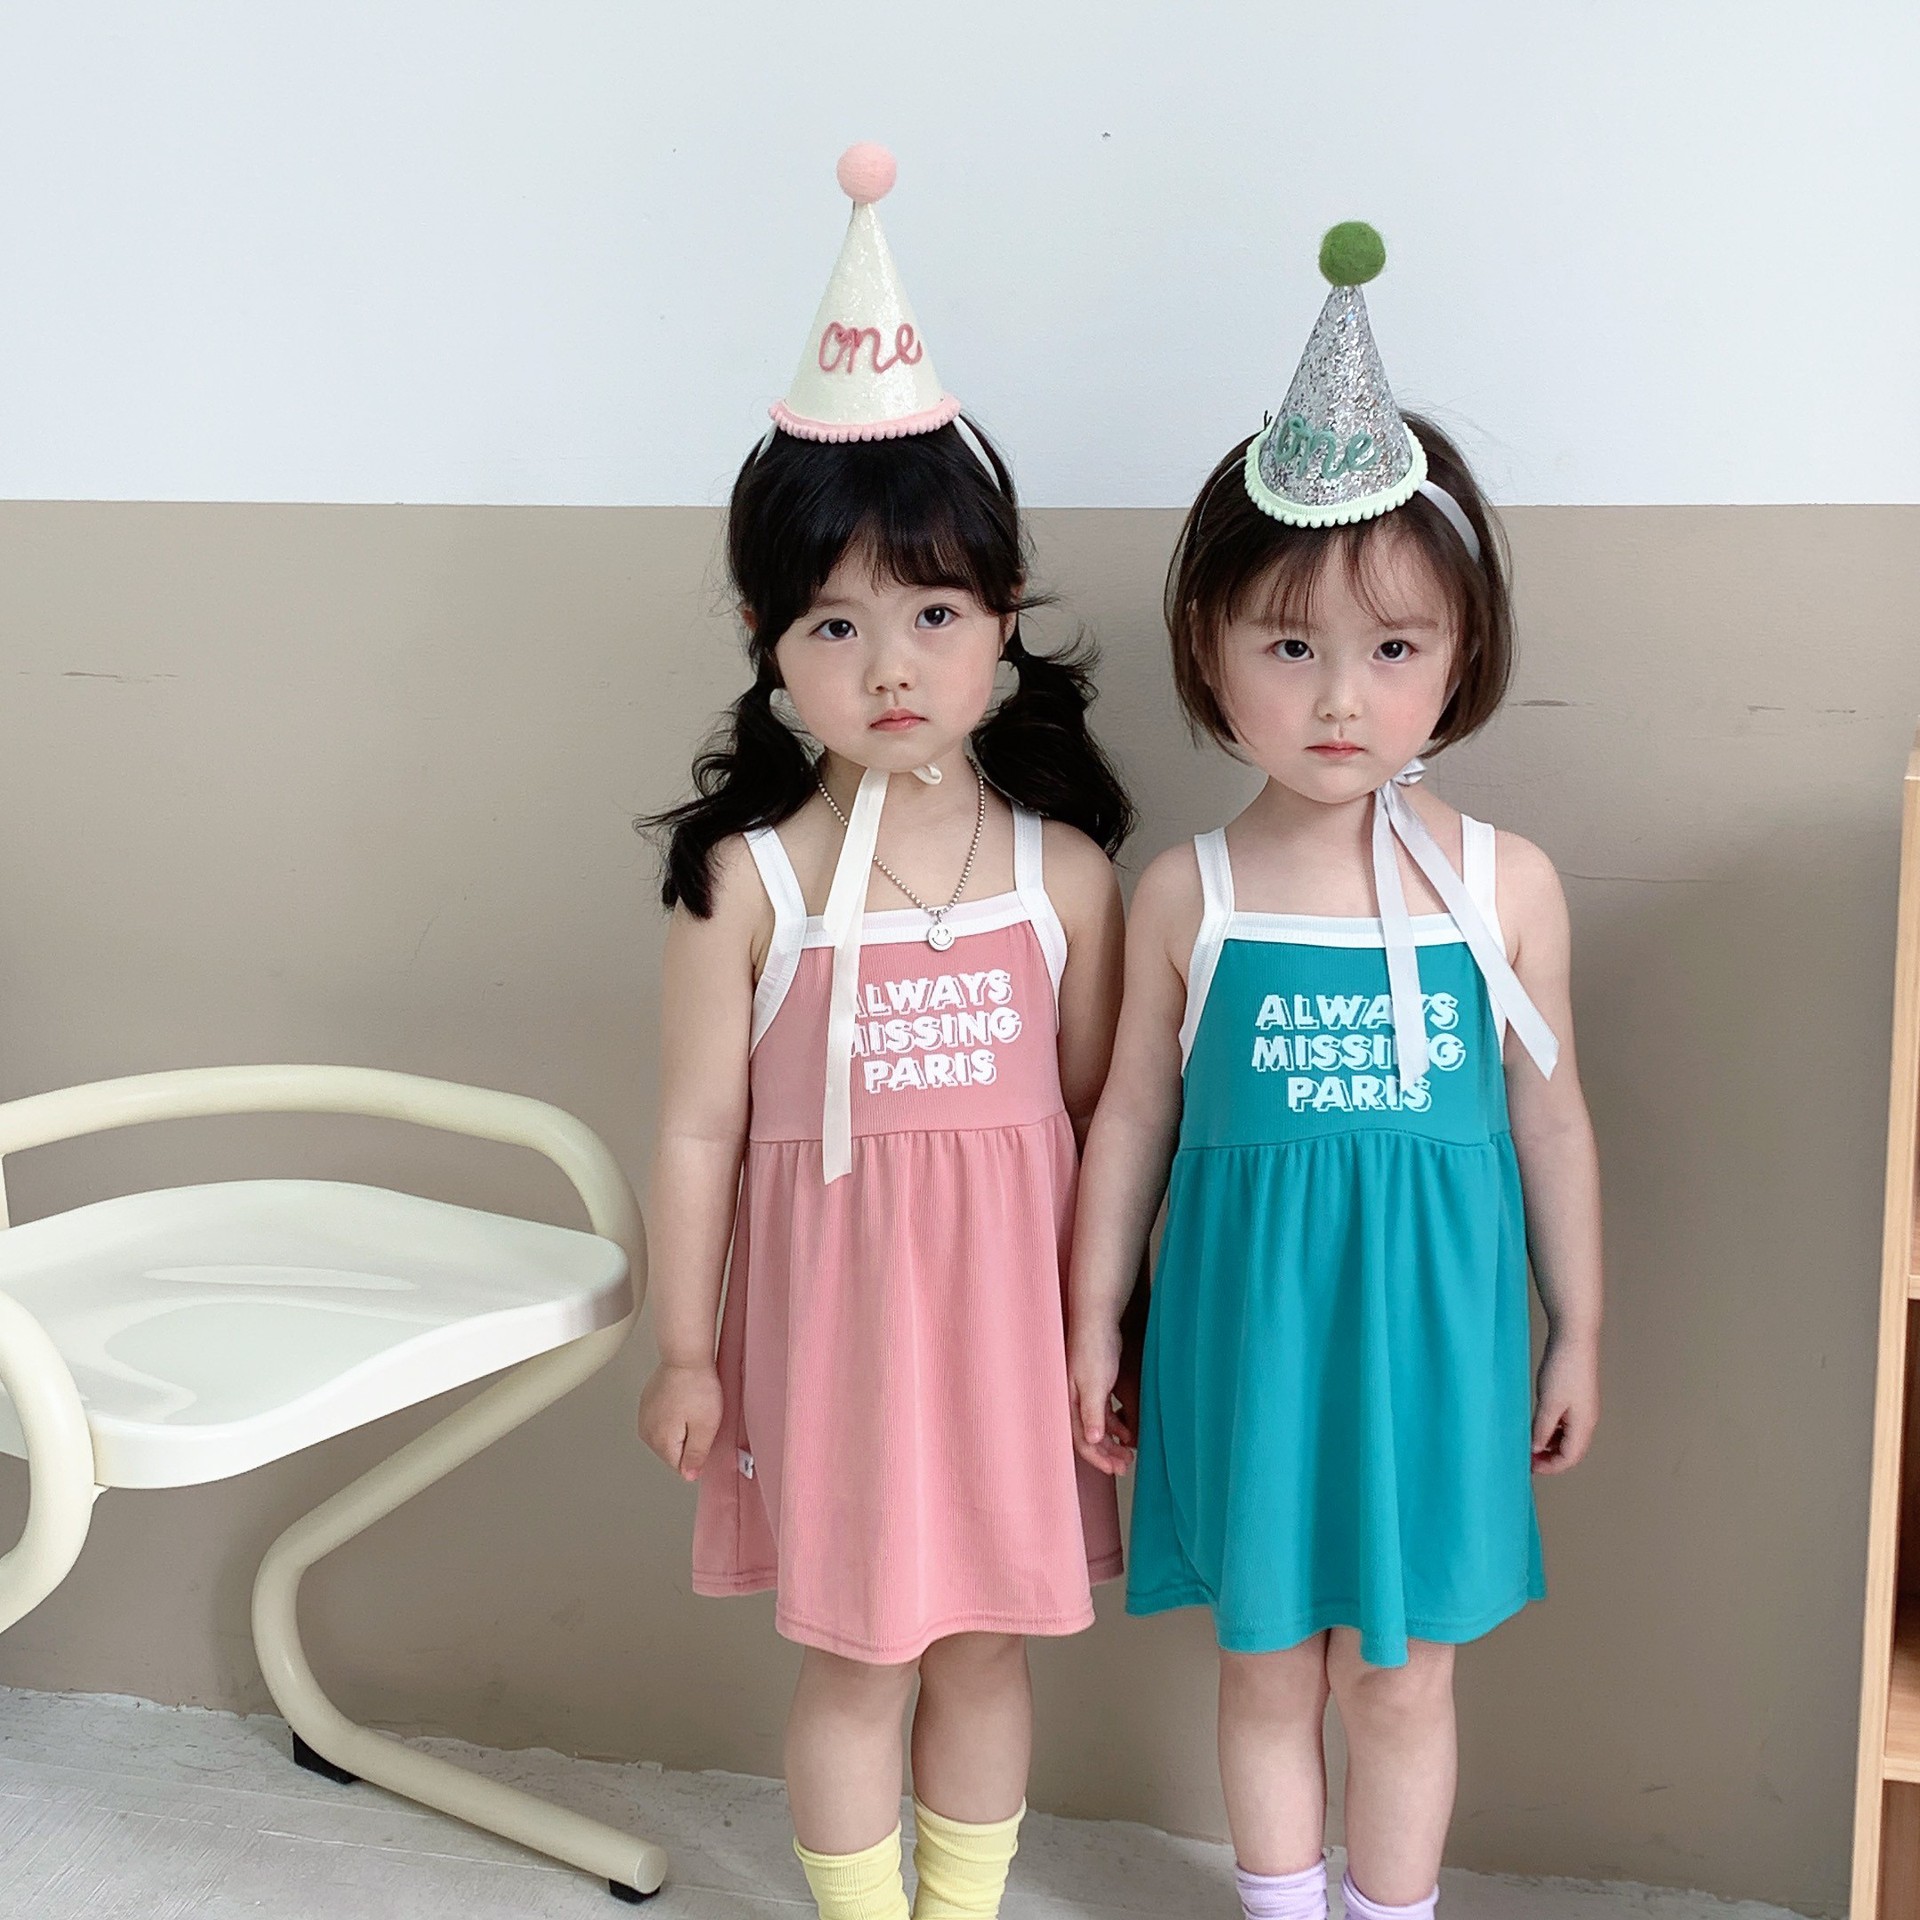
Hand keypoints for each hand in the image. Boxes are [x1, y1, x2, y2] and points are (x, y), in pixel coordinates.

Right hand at [638, 1361, 723, 1481]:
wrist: (685, 1356)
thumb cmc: (697, 1386)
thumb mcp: (706, 1427)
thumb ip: (696, 1456)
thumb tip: (689, 1475)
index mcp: (660, 1441)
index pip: (680, 1466)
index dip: (698, 1453)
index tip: (705, 1434)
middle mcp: (647, 1431)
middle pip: (672, 1451)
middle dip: (689, 1440)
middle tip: (700, 1418)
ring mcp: (645, 1416)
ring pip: (667, 1435)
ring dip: (681, 1427)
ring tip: (692, 1406)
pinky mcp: (647, 1403)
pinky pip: (663, 1419)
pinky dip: (674, 1414)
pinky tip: (684, 1400)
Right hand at [1069, 1320, 1134, 1476]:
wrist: (1099, 1322)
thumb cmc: (1093, 1350)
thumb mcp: (1094, 1385)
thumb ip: (1092, 1413)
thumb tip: (1092, 1441)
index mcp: (1071, 1404)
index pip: (1082, 1441)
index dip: (1098, 1458)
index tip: (1115, 1469)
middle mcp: (1075, 1402)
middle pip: (1089, 1438)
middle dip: (1107, 1455)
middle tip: (1125, 1466)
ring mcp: (1086, 1395)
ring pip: (1098, 1428)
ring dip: (1112, 1443)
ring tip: (1128, 1454)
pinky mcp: (1097, 1386)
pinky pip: (1105, 1415)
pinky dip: (1116, 1427)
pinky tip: (1128, 1434)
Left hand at [1532, 1335, 1599, 1474]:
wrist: (1574, 1339)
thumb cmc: (1563, 1370)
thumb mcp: (1548, 1403)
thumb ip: (1542, 1428)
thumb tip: (1536, 1448)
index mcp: (1583, 1425)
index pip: (1569, 1458)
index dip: (1549, 1466)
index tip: (1528, 1466)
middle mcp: (1586, 1420)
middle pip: (1570, 1450)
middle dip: (1549, 1457)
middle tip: (1526, 1457)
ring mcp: (1582, 1409)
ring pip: (1567, 1436)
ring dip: (1549, 1443)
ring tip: (1528, 1442)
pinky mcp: (1575, 1397)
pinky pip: (1565, 1423)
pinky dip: (1551, 1429)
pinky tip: (1536, 1425)